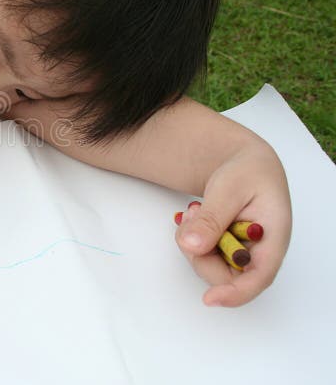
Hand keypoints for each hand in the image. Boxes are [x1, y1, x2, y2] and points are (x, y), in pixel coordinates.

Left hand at [174, 140, 291, 305]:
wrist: (245, 164)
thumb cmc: (247, 172)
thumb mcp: (229, 188)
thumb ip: (212, 218)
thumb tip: (192, 246)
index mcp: (273, 238)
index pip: (259, 277)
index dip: (235, 293)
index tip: (210, 299)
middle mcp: (258, 252)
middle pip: (225, 275)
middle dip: (199, 251)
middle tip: (192, 216)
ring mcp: (241, 253)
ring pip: (207, 266)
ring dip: (192, 241)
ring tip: (197, 210)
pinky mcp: (225, 250)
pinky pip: (201, 255)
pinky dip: (191, 238)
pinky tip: (196, 216)